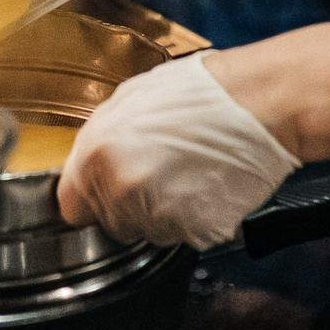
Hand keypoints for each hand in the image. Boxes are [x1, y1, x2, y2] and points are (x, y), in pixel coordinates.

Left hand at [57, 53, 298, 248]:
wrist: (259, 105)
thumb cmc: (200, 93)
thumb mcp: (132, 99)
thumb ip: (100, 139)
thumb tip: (88, 162)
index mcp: (98, 154)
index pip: (71, 206)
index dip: (90, 198)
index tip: (102, 193)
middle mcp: (123, 190)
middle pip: (111, 223)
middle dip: (128, 205)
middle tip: (158, 174)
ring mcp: (161, 216)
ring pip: (148, 232)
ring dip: (161, 214)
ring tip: (187, 175)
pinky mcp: (197, 232)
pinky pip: (184, 236)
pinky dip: (194, 219)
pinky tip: (206, 186)